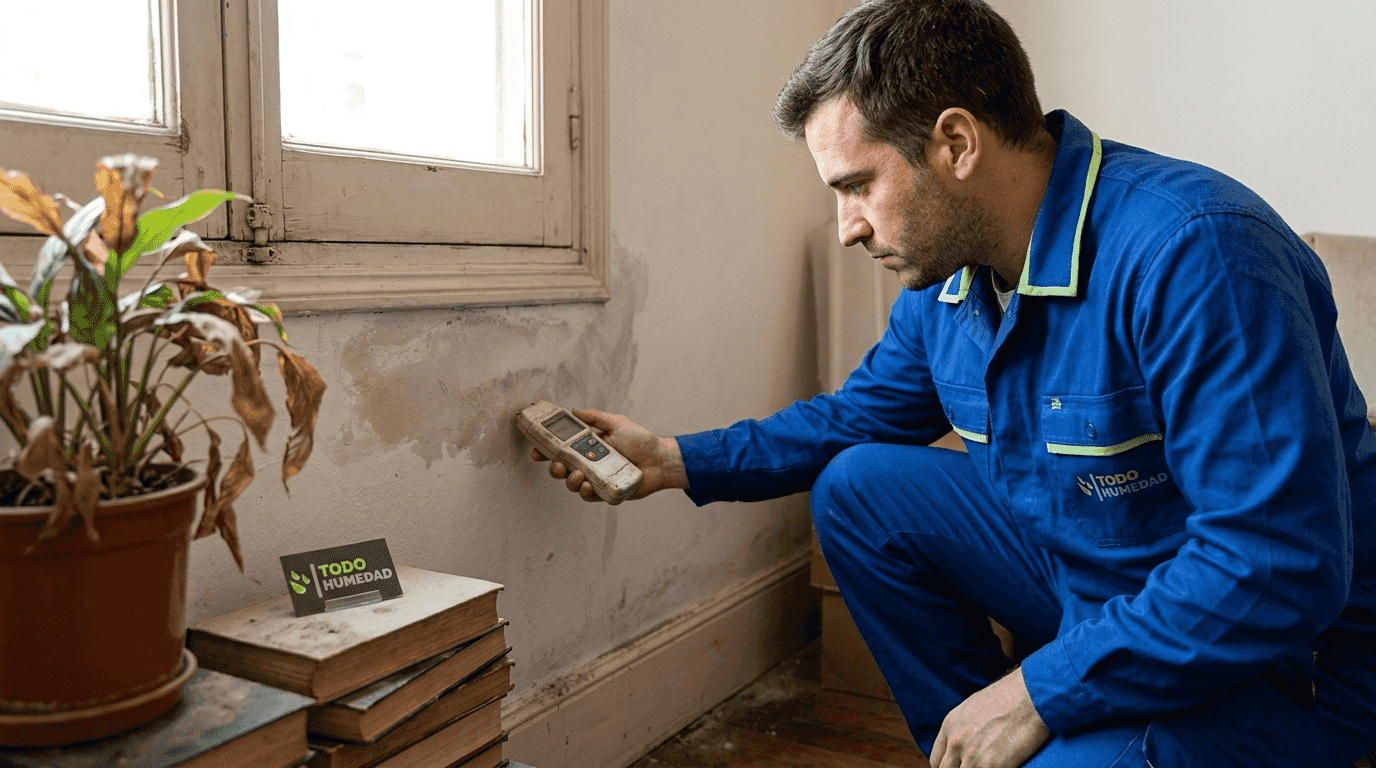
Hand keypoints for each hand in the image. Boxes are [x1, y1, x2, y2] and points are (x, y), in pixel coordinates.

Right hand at [529, 408, 687, 503]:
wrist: (661, 459)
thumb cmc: (641, 441)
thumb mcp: (617, 423)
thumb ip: (595, 418)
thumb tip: (573, 410)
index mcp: (589, 447)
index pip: (563, 450)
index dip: (547, 451)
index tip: (536, 450)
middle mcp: (590, 464)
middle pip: (563, 470)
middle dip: (554, 469)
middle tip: (557, 466)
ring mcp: (597, 479)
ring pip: (573, 485)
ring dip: (570, 481)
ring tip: (578, 475)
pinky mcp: (607, 493)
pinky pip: (590, 496)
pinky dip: (585, 492)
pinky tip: (586, 486)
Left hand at [929, 667, 1050, 767]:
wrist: (1031, 695)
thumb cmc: (1009, 697)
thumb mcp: (973, 707)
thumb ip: (963, 727)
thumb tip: (963, 742)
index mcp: (950, 725)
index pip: (936, 761)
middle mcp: (956, 741)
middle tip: (974, 767)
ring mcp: (972, 755)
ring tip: (988, 767)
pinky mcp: (992, 766)